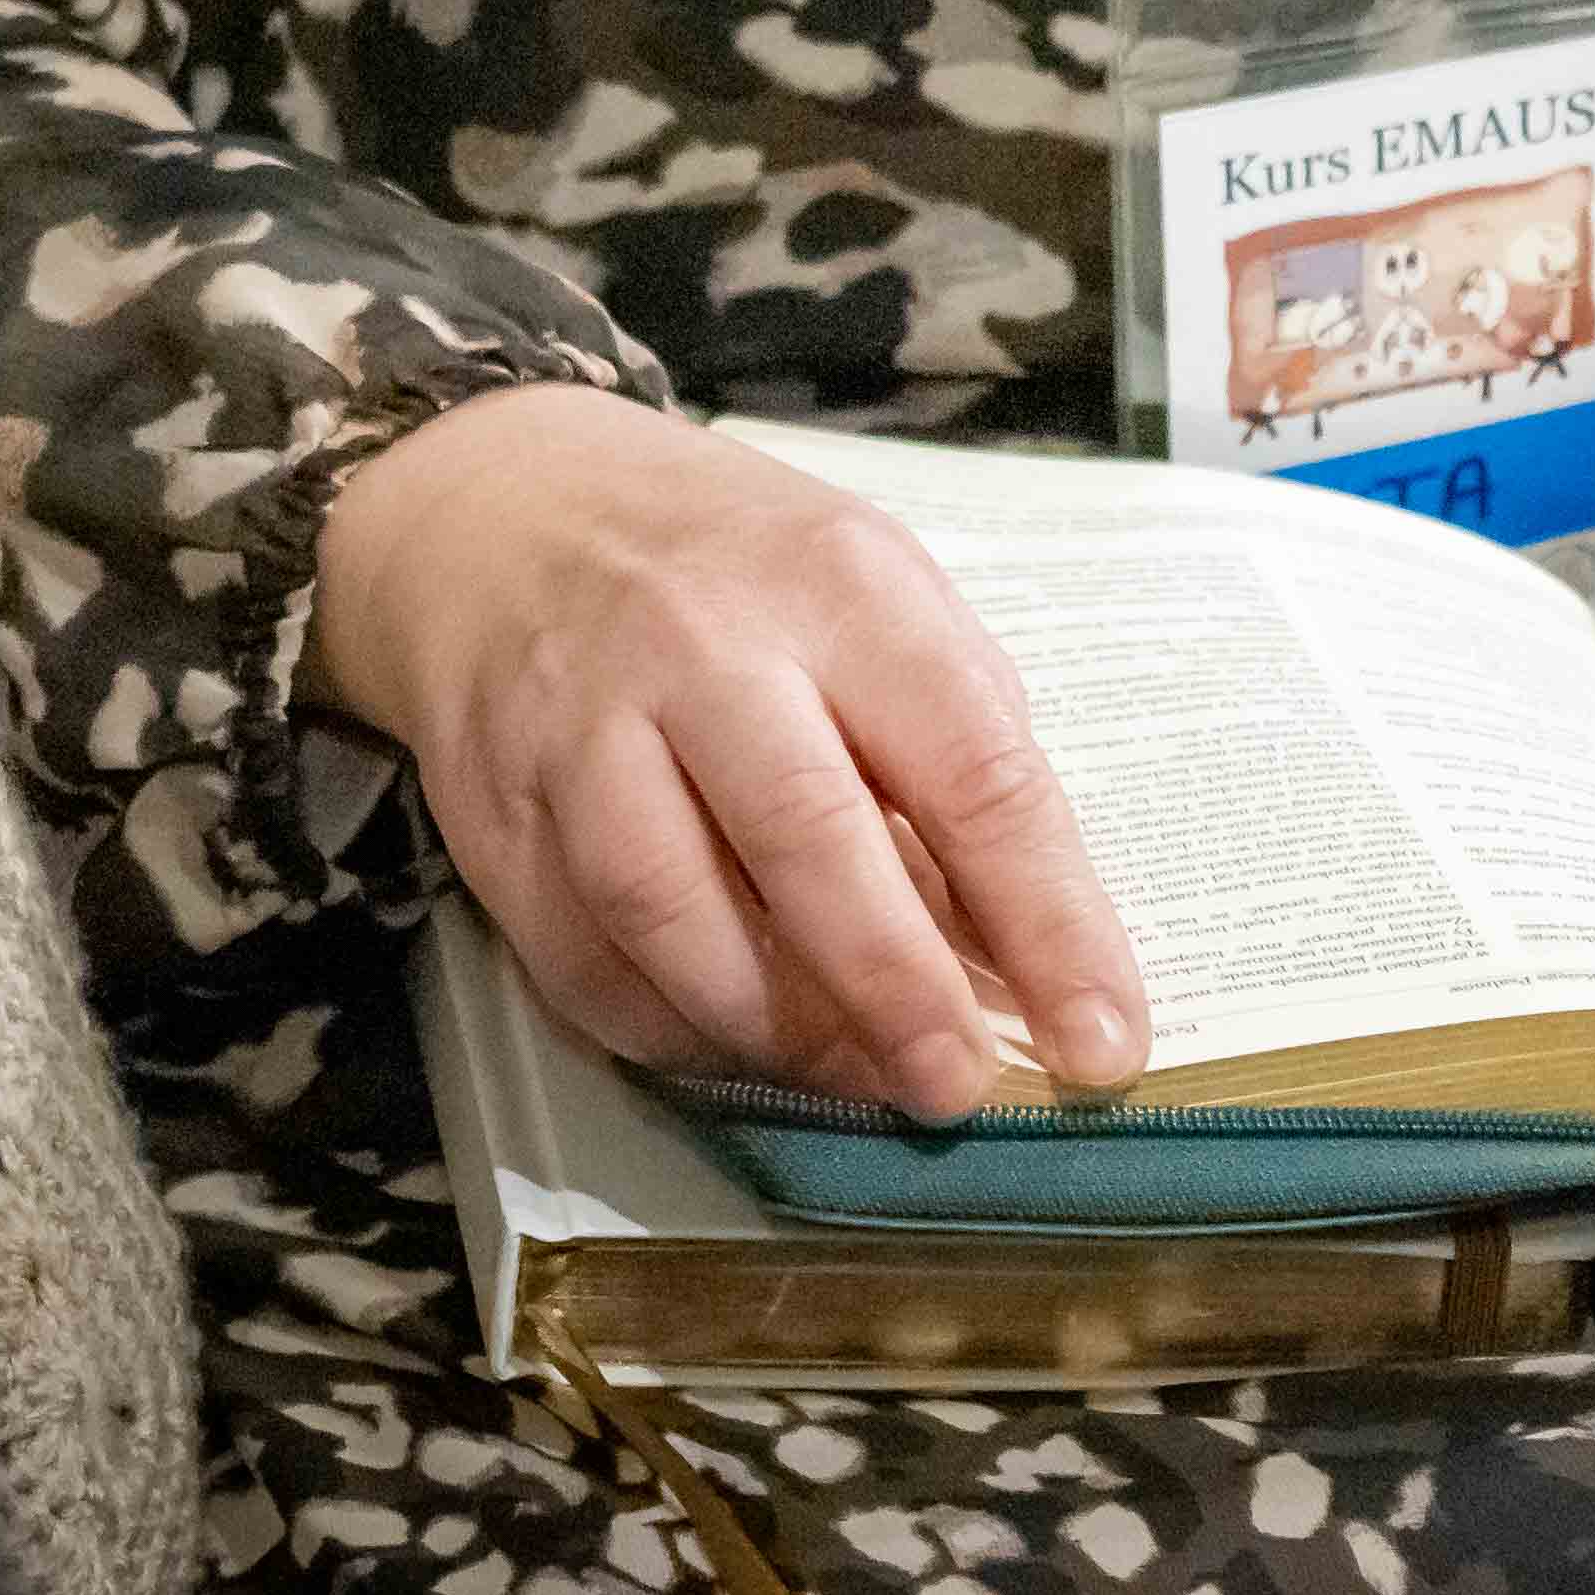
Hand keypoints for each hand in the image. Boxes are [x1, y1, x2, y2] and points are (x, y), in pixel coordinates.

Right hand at [310, 381, 1151, 1119]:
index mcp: (842, 585)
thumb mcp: (876, 592)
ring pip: (672, 911)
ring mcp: (582, 726)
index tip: (1103, 1038)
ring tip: (855, 1080)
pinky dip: (663, 1026)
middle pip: (810, 839)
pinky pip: (579, 954)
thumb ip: (951, 746)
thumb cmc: (737, 566)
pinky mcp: (491, 809)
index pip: (970, 766)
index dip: (1049, 918)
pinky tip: (733, 1047)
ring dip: (775, 1027)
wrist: (507, 507)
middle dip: (899, 988)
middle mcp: (705, 645)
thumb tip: (1025, 948)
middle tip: (958, 1087)